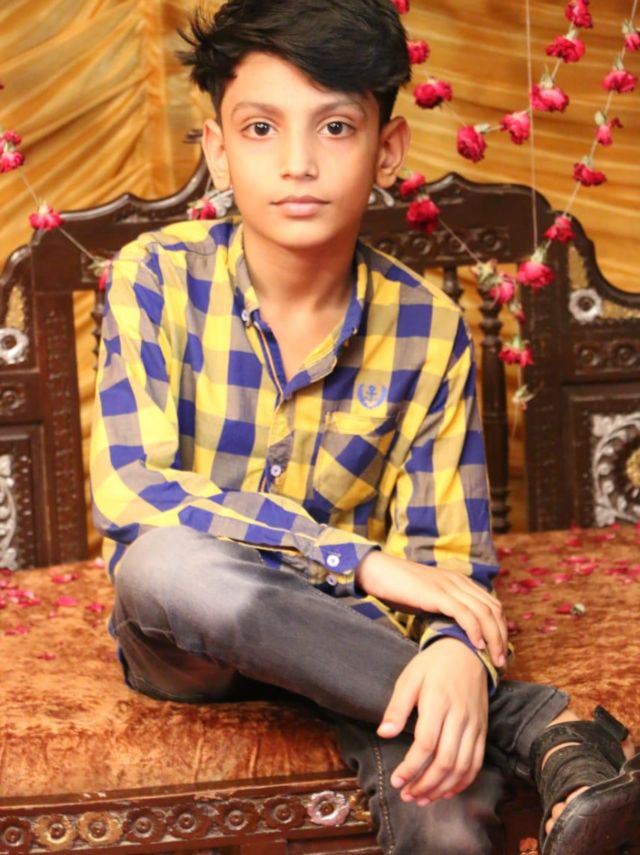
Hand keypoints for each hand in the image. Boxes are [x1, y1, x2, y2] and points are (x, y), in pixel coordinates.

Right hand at [356, 550, 507, 667]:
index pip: (493, 605)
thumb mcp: (431, 597)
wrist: (380, 572)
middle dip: (502, 637)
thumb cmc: (401, 588)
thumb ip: (447, 608)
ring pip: (483, 613)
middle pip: (493, 610)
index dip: (501, 628)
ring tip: (494, 659)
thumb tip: (459, 632)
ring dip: (493, 638)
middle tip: (502, 661)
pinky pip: (464, 613)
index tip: (501, 650)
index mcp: (461, 581)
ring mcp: (449, 586)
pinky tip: (477, 645)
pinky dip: (474, 630)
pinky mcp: (437, 594)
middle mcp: (460, 581)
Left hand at [378, 638, 488, 803]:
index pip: (426, 744)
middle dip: (425, 784)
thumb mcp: (409, 678)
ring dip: (442, 788)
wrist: (467, 653)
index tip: (396, 781)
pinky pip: (476, 763)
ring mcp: (474, 725)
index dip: (411, 767)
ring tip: (422, 798)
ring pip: (462, 767)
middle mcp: (460, 716)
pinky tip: (446, 791)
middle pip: (446, 761)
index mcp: (438, 702)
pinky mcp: (483, 730)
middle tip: (407, 796)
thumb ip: (397, 707)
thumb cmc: (433, 665)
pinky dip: (463, 782)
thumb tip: (383, 733)